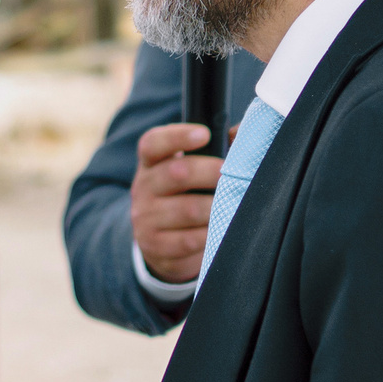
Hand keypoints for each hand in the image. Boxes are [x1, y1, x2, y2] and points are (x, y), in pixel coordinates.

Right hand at [131, 123, 221, 283]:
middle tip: (234, 174)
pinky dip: (211, 236)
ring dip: (216, 207)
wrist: (157, 240)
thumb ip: (214, 148)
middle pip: (176, 173)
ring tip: (235, 205)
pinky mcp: (154, 246)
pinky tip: (223, 231)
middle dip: (210, 172)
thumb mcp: (188, 170)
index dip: (178, 137)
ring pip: (188, 210)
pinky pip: (189, 240)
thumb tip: (239, 135)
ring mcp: (145, 218)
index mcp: (151, 162)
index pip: (154, 143)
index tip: (205, 134)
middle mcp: (143, 187)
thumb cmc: (183, 195)